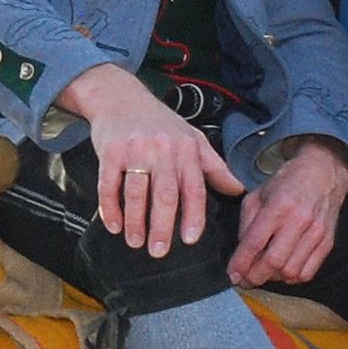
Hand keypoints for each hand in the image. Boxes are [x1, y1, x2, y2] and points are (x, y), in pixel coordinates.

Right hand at [60, 65, 242, 257]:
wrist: (120, 97)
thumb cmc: (160, 123)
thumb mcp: (192, 138)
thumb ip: (214, 166)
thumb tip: (239, 190)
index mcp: (186, 148)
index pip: (194, 187)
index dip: (193, 215)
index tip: (190, 239)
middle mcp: (163, 148)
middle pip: (165, 194)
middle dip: (162, 226)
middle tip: (159, 252)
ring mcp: (135, 149)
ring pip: (136, 192)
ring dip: (135, 221)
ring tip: (135, 242)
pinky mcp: (110, 151)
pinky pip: (109, 184)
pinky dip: (110, 207)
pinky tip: (114, 225)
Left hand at [231, 138, 347, 287]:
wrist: (324, 173)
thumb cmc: (287, 183)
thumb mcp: (258, 194)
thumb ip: (247, 224)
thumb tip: (242, 254)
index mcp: (278, 206)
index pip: (255, 242)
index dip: (241, 263)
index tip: (232, 275)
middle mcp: (299, 221)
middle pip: (274, 262)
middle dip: (254, 277)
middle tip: (244, 280)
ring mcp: (316, 233)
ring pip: (291, 271)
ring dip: (273, 278)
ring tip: (264, 272)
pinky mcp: (328, 243)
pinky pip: (307, 273)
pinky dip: (291, 278)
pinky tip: (283, 270)